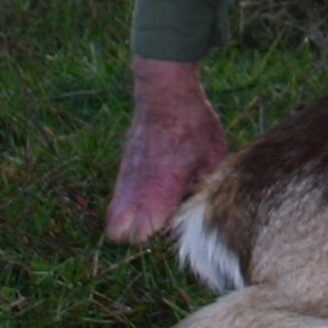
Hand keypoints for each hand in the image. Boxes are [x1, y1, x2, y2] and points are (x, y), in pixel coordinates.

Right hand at [103, 57, 229, 243]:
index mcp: (159, 190)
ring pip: (114, 213)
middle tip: (159, 220)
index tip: (173, 223)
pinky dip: (132, 198)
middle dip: (134, 234)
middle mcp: (135, 187)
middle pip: (116, 231)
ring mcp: (125, 176)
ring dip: (132, 215)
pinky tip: (155, 183)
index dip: (157, 234)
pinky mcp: (123, 166)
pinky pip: (120, 194)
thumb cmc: (193, 125)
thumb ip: (207, 188)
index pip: (142, 233)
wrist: (165, 93)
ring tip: (158, 202)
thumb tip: (207, 208)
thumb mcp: (213, 158)